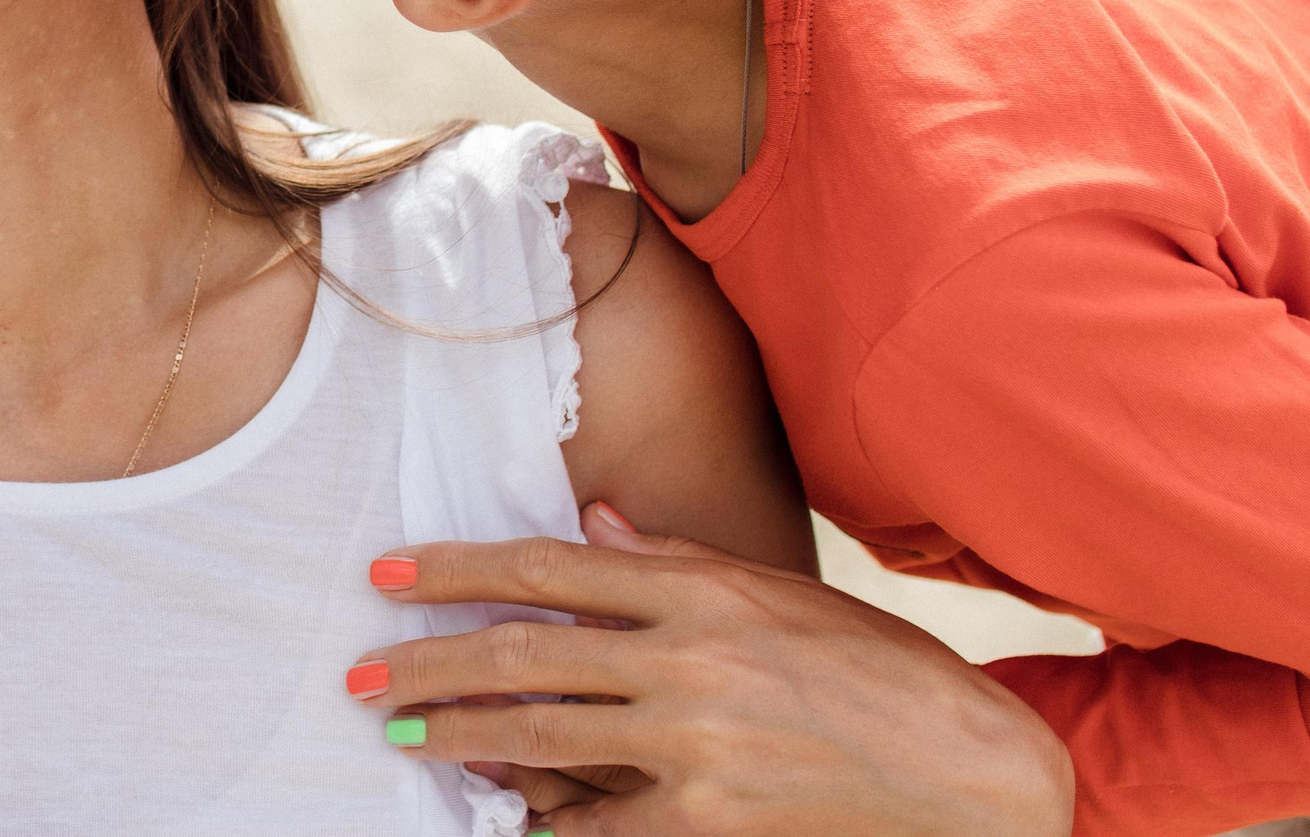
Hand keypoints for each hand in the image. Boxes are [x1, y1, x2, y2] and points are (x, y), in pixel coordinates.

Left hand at [346, 503, 1073, 834]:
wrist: (977, 777)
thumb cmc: (881, 674)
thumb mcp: (782, 595)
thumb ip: (681, 563)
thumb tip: (595, 528)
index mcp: (702, 592)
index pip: (548, 568)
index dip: (456, 568)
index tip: (388, 573)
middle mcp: (688, 658)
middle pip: (522, 653)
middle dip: (426, 664)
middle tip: (358, 676)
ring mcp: (696, 744)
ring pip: (541, 735)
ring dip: (455, 738)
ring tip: (399, 738)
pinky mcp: (709, 819)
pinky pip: (597, 823)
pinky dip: (543, 817)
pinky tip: (502, 812)